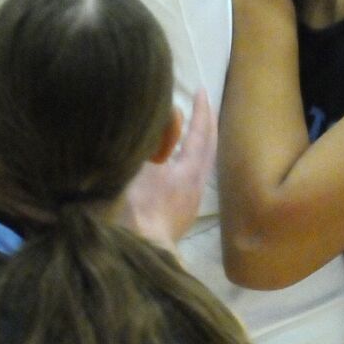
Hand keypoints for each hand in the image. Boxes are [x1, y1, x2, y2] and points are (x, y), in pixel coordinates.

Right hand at [122, 89, 215, 249]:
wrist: (140, 254)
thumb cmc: (136, 207)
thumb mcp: (141, 165)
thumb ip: (156, 138)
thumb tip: (173, 113)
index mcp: (189, 171)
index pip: (200, 134)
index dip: (201, 110)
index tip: (202, 89)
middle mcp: (194, 187)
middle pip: (206, 150)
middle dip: (205, 126)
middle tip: (203, 106)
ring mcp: (187, 205)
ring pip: (198, 166)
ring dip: (196, 145)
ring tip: (189, 132)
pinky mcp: (177, 219)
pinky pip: (188, 180)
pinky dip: (186, 162)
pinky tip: (173, 166)